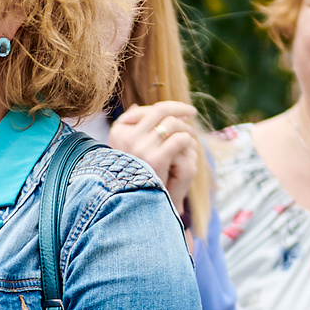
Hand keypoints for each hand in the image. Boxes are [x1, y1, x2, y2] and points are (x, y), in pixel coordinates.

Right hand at [111, 101, 202, 219]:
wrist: (134, 202)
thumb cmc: (132, 174)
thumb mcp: (125, 149)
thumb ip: (131, 128)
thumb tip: (136, 106)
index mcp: (117, 132)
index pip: (144, 110)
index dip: (164, 108)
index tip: (179, 110)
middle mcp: (126, 137)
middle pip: (159, 111)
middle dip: (178, 108)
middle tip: (192, 112)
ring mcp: (140, 148)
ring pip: (172, 123)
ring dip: (186, 126)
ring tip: (191, 133)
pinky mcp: (155, 159)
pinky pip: (179, 139)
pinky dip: (188, 140)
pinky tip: (190, 145)